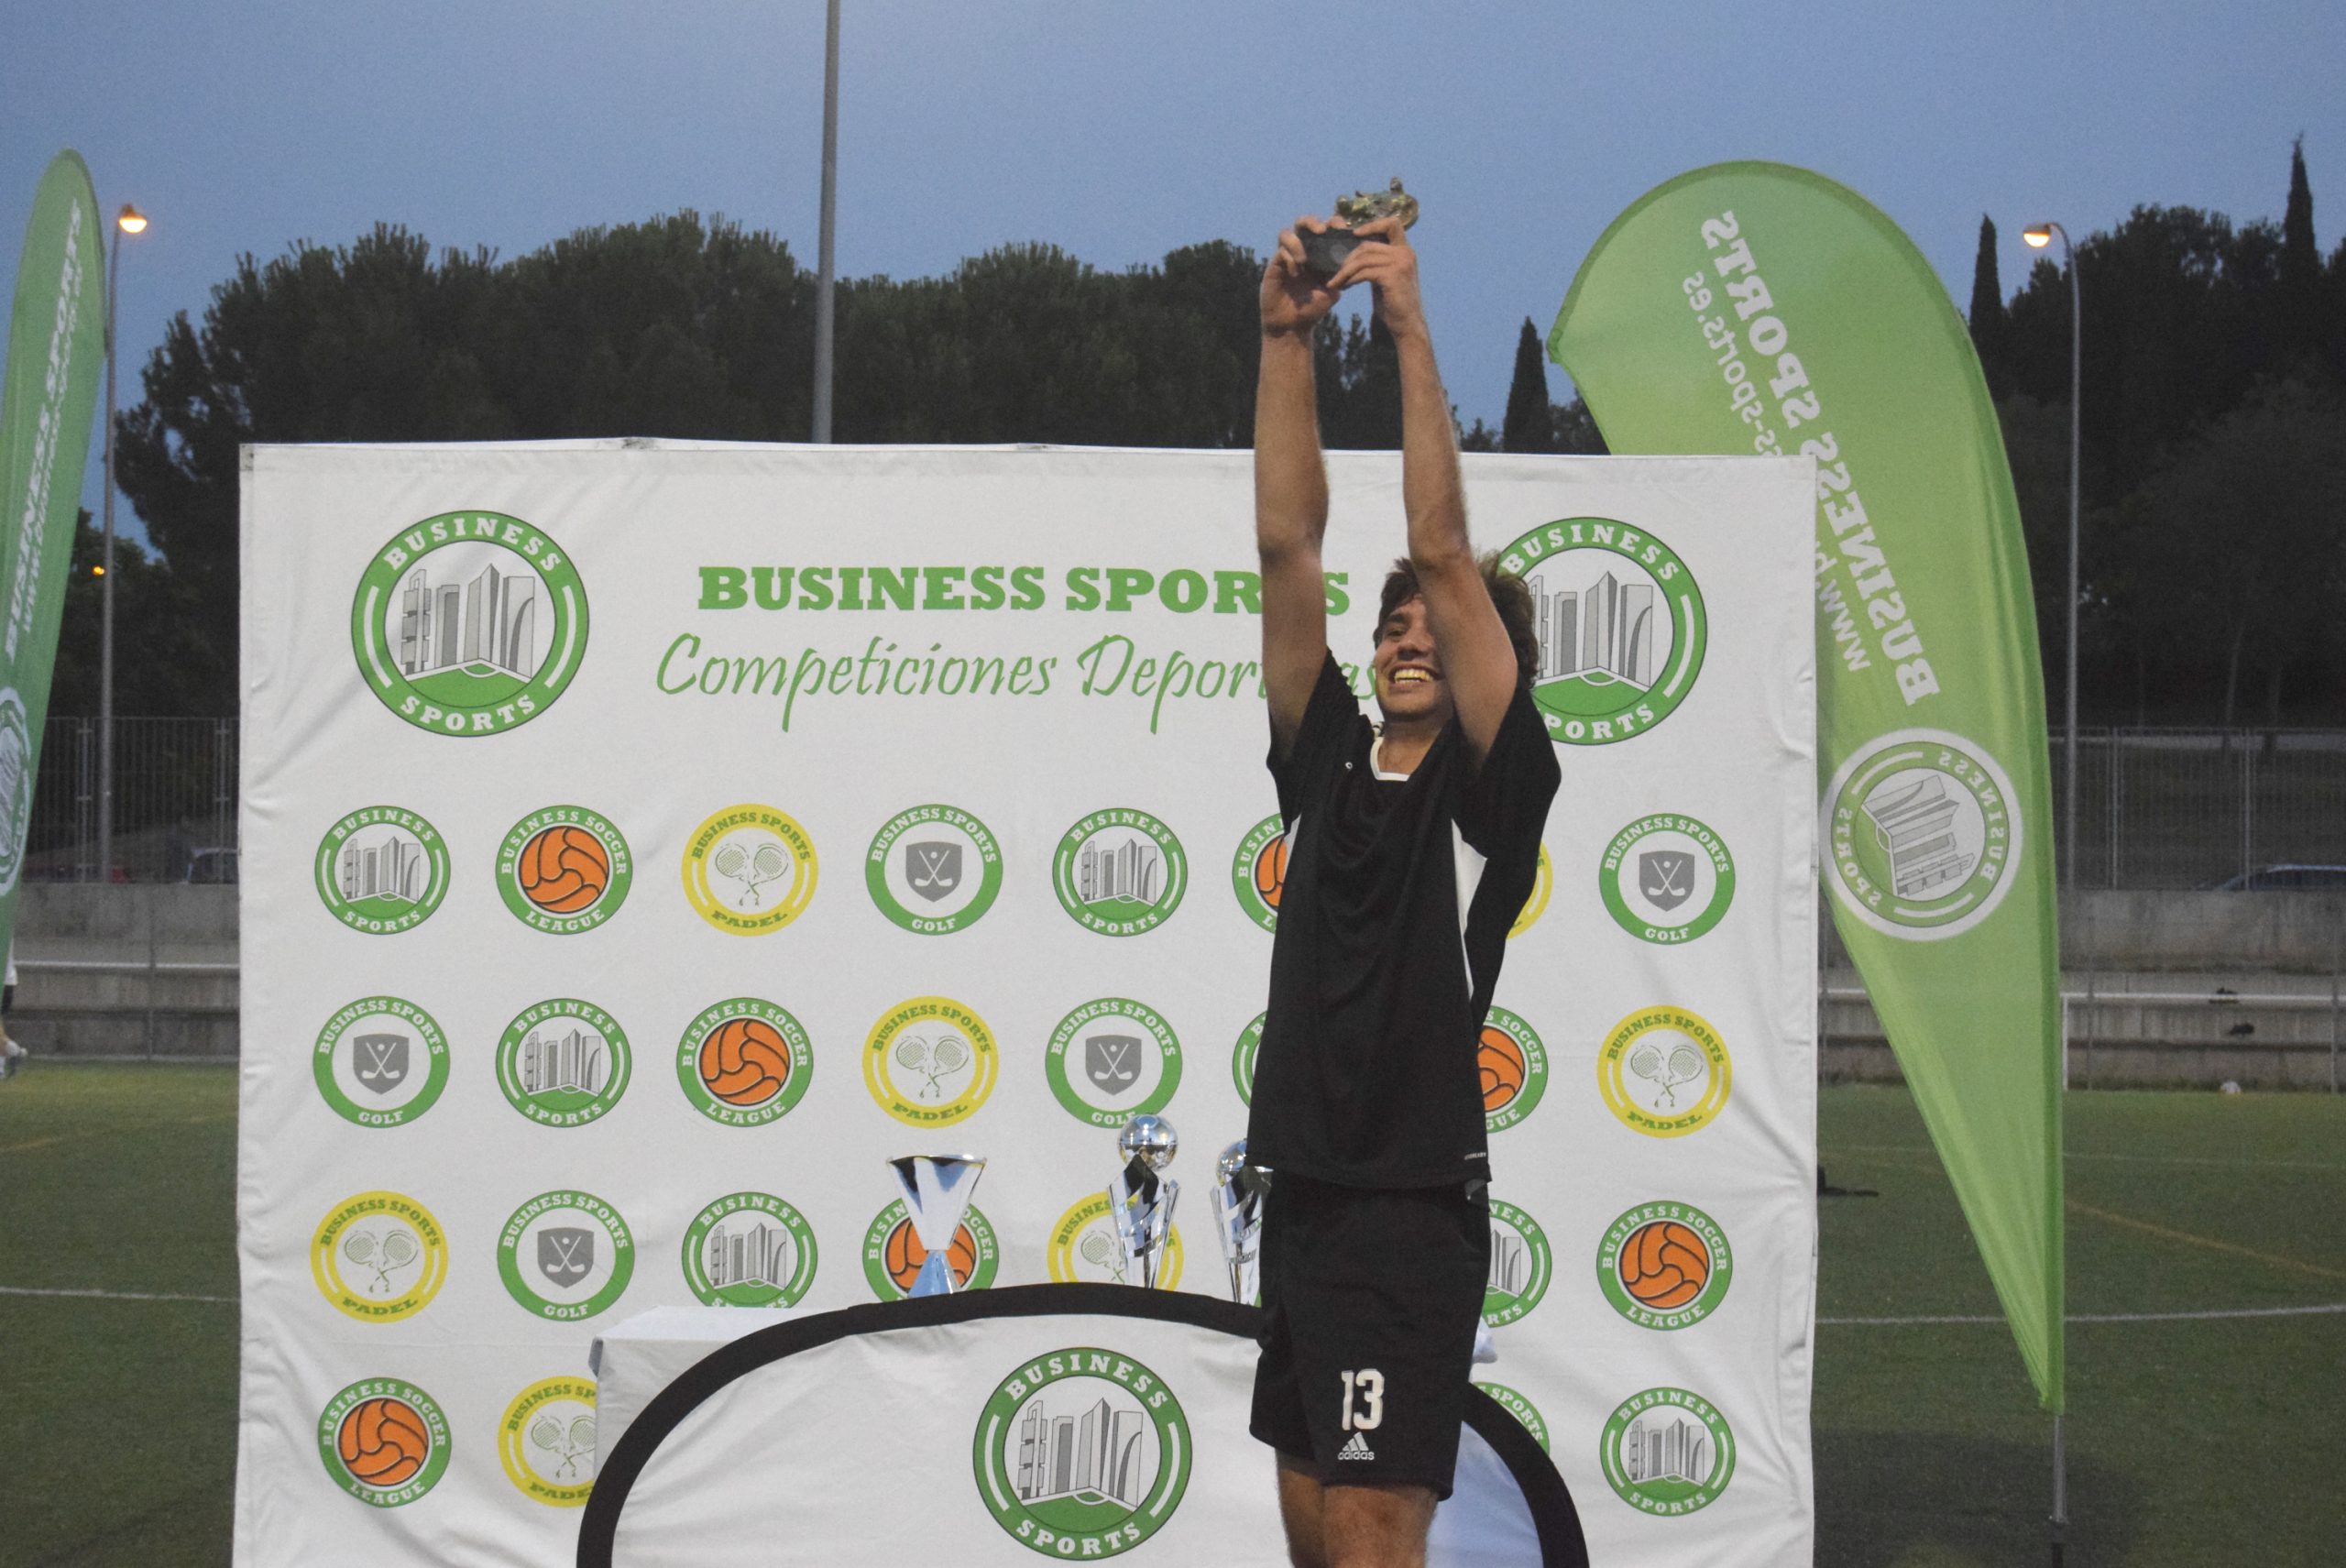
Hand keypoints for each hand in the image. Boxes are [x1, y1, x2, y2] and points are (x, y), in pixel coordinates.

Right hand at [1261, 216, 1342, 337]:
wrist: (1291, 326)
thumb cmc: (1312, 310)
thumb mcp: (1332, 293)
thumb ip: (1340, 277)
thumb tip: (1351, 261)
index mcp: (1319, 254)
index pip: (1325, 229)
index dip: (1334, 223)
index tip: (1344, 229)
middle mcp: (1302, 252)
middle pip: (1304, 223)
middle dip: (1312, 222)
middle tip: (1322, 231)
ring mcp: (1287, 257)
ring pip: (1287, 233)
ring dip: (1297, 242)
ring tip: (1304, 260)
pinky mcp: (1275, 265)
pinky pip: (1280, 251)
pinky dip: (1289, 258)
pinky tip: (1295, 273)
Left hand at [1326, 216, 1424, 336]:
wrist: (1406, 324)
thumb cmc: (1393, 303)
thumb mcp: (1385, 276)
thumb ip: (1377, 261)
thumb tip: (1355, 252)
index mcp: (1405, 250)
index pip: (1391, 223)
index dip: (1372, 224)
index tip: (1354, 234)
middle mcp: (1405, 253)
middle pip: (1368, 245)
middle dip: (1348, 258)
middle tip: (1337, 272)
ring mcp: (1400, 263)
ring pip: (1363, 258)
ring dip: (1345, 271)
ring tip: (1336, 282)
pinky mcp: (1393, 275)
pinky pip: (1364, 272)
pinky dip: (1350, 279)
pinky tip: (1344, 287)